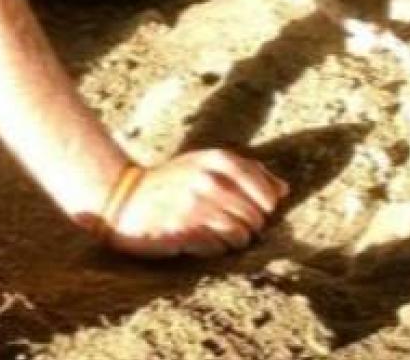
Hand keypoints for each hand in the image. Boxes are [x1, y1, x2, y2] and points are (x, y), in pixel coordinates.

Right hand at [96, 150, 288, 258]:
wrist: (126, 197)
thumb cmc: (173, 181)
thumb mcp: (207, 164)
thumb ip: (248, 172)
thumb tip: (284, 190)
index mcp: (216, 160)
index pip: (266, 192)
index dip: (266, 205)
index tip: (257, 208)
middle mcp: (208, 180)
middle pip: (257, 218)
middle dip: (248, 225)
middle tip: (227, 221)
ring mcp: (196, 206)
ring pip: (241, 237)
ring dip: (232, 239)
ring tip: (213, 230)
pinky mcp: (185, 231)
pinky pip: (219, 249)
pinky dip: (213, 248)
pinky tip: (198, 238)